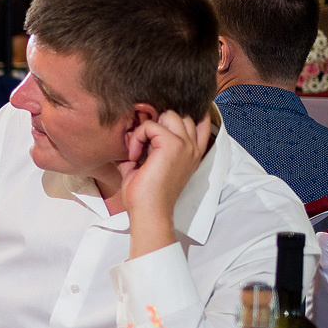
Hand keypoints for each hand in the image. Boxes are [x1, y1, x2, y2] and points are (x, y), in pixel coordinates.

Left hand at [119, 110, 211, 257]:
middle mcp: (192, 148)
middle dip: (157, 124)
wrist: (148, 212)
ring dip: (147, 128)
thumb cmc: (146, 194)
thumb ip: (147, 145)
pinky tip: (134, 155)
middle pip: (178, 115)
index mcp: (191, 153)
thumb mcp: (149, 165)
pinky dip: (137, 137)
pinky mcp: (173, 145)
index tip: (151, 133)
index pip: (197, 122)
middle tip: (141, 145)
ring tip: (138, 150)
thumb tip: (130, 131)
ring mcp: (185, 145)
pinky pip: (151, 125)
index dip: (174, 120)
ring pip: (168, 115)